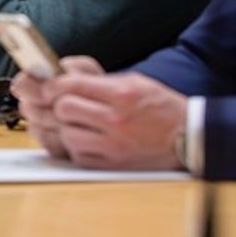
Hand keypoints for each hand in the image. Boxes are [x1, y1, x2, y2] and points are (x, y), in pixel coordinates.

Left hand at [41, 59, 186, 170]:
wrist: (187, 137)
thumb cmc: (158, 106)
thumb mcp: (132, 81)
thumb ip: (96, 77)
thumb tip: (61, 72)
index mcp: (121, 93)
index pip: (71, 85)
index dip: (52, 84)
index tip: (48, 86)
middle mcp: (116, 119)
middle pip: (63, 109)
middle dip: (56, 104)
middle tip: (60, 103)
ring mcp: (113, 145)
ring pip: (66, 134)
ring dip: (64, 126)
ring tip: (75, 122)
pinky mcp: (112, 164)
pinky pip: (77, 155)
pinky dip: (75, 147)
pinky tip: (84, 138)